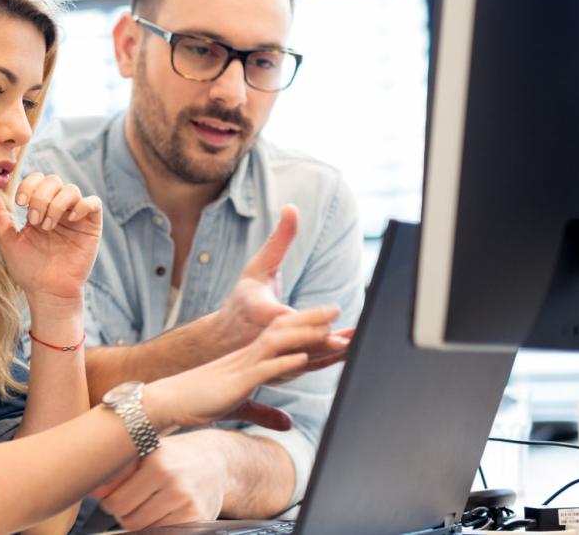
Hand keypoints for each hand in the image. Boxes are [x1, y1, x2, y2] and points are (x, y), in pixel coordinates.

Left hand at [0, 173, 102, 305]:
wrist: (47, 291)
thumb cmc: (28, 270)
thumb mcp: (8, 240)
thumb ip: (1, 217)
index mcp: (39, 209)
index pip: (37, 180)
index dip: (29, 185)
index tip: (20, 203)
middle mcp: (58, 209)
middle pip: (53, 180)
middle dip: (40, 197)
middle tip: (34, 220)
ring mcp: (75, 217)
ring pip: (71, 189)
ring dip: (56, 204)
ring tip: (47, 226)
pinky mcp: (92, 226)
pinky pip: (93, 203)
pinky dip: (81, 206)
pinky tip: (70, 220)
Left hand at [92, 431, 227, 530]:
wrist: (214, 460)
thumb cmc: (172, 455)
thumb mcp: (145, 452)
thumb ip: (118, 471)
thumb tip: (93, 491)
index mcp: (157, 463)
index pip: (116, 502)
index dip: (110, 502)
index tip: (114, 496)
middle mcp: (174, 483)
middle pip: (129, 520)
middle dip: (124, 514)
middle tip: (132, 502)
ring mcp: (188, 503)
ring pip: (145, 530)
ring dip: (141, 522)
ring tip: (149, 505)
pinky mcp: (198, 519)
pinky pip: (164, 533)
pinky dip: (158, 528)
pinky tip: (162, 513)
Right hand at [144, 307, 337, 431]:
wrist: (169, 400)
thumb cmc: (201, 402)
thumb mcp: (239, 406)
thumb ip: (266, 413)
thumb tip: (288, 424)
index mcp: (251, 358)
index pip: (283, 336)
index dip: (307, 327)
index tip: (333, 321)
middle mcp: (248, 355)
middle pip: (284, 330)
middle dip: (312, 319)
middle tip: (338, 307)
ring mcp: (243, 366)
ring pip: (278, 344)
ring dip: (305, 335)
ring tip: (330, 328)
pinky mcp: (237, 382)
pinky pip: (263, 369)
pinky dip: (284, 362)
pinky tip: (302, 358)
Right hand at [208, 205, 350, 373]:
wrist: (221, 340)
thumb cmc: (243, 300)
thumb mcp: (257, 267)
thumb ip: (279, 240)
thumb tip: (292, 208)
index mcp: (261, 313)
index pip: (289, 316)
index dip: (311, 317)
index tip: (333, 311)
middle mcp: (268, 338)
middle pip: (302, 340)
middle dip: (329, 339)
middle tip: (356, 335)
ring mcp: (277, 358)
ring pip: (309, 358)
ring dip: (334, 354)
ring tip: (358, 346)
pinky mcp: (284, 370)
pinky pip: (309, 367)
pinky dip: (329, 362)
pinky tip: (349, 355)